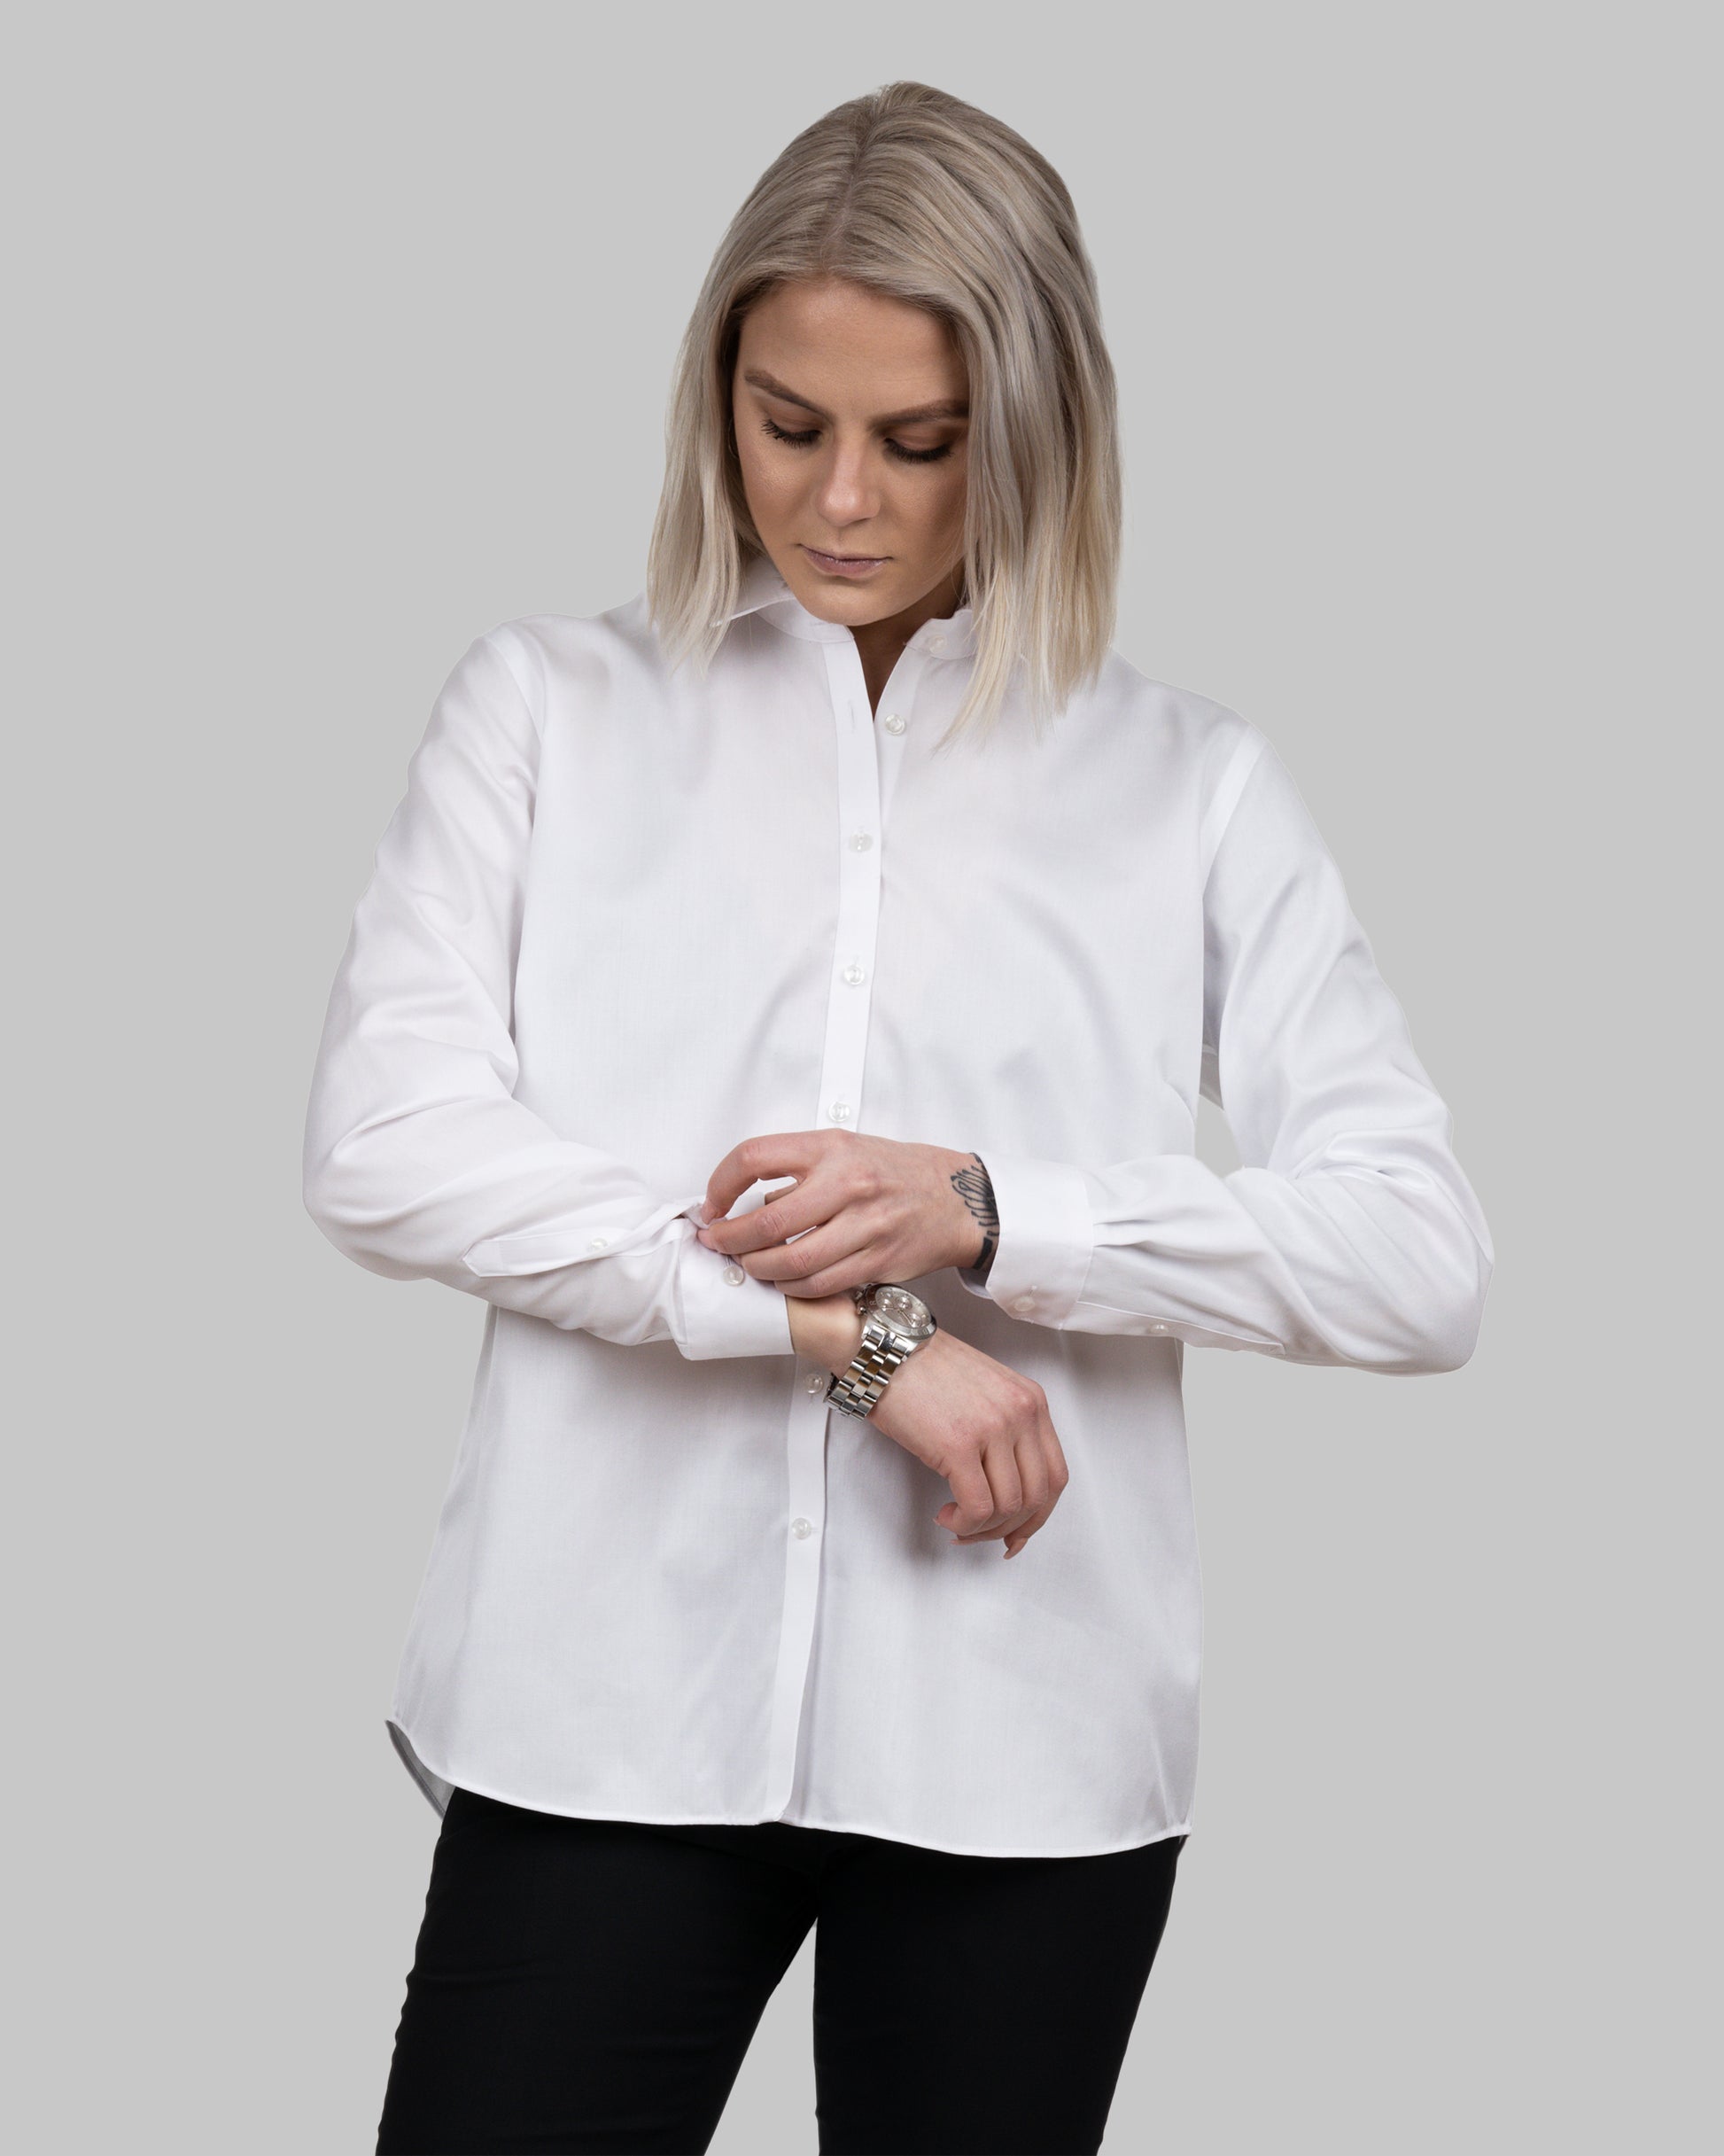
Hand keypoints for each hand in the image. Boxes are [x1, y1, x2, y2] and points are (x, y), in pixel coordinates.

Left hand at [695, 1129, 987, 1295]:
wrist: (955, 1197)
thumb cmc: (893, 1172)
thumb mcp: (845, 1149)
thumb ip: (798, 1170)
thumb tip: (745, 1200)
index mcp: (830, 1148)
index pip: (754, 1158)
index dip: (720, 1185)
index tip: (713, 1205)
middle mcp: (847, 1183)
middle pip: (768, 1222)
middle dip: (731, 1240)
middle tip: (718, 1244)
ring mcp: (865, 1224)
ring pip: (792, 1262)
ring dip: (759, 1269)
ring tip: (749, 1265)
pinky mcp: (877, 1259)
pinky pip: (821, 1283)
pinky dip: (792, 1287)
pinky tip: (784, 1280)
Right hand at [866, 1329, 1069, 1558]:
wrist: (885, 1347)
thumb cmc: (924, 1369)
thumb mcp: (986, 1391)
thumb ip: (1006, 1431)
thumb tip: (1006, 1487)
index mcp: (1031, 1401)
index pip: (1055, 1474)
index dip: (1038, 1514)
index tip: (1016, 1531)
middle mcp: (1020, 1414)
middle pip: (1037, 1496)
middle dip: (1009, 1527)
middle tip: (979, 1533)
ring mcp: (993, 1429)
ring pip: (1008, 1506)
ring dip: (982, 1528)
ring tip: (956, 1521)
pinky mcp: (959, 1445)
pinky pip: (978, 1508)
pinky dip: (964, 1523)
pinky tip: (946, 1514)